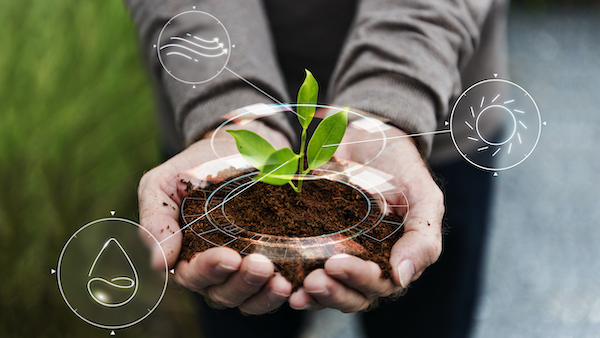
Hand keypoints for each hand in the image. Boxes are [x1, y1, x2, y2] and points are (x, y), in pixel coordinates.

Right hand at [138, 120, 293, 314]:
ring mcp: (243, 270)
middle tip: (260, 265)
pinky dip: (282, 291)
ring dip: (264, 294)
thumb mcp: (163, 184)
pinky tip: (293, 282)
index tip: (228, 256)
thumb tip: (160, 265)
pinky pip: (274, 289)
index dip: (209, 270)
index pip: (192, 275)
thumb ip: (155, 221)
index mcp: (184, 256)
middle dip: (241, 283)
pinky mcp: (272, 264)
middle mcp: (214, 270)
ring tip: (280, 280)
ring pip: (250, 298)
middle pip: (223, 293)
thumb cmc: (194, 167)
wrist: (236, 147)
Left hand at [288, 121, 443, 311]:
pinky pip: (302, 267)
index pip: (378, 284)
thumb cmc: (402, 169)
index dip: (358, 279)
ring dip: (312, 294)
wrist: (371, 137)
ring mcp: (338, 254)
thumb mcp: (423, 197)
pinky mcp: (313, 241)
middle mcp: (366, 265)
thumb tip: (401, 278)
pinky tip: (280, 279)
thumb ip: (423, 238)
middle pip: (350, 295)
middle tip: (314, 280)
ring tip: (296, 289)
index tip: (337, 264)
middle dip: (332, 292)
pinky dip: (292, 277)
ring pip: (327, 288)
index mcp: (393, 261)